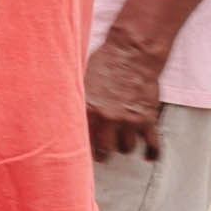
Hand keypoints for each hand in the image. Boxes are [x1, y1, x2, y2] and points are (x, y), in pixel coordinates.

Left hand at [84, 33, 165, 160]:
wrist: (133, 53)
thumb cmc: (105, 63)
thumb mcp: (81, 80)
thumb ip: (75, 100)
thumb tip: (58, 112)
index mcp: (89, 109)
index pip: (83, 140)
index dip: (82, 147)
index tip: (81, 151)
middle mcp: (109, 119)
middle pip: (105, 150)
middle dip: (104, 152)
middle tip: (103, 152)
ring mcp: (130, 121)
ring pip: (126, 148)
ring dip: (124, 146)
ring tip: (121, 142)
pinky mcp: (148, 119)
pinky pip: (153, 145)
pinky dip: (151, 154)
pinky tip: (146, 156)